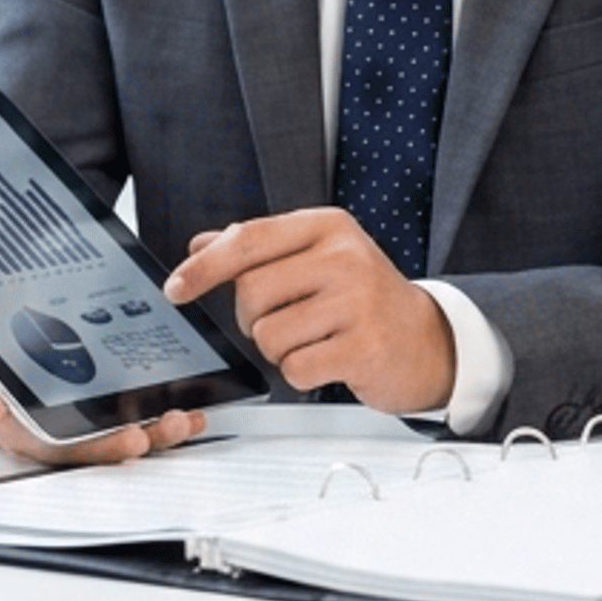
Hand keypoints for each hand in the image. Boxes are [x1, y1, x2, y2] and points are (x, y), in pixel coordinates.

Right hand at [0, 300, 207, 469]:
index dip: (3, 416)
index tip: (16, 412)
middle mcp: (31, 430)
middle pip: (66, 444)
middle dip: (103, 443)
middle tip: (135, 437)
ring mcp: (63, 432)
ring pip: (104, 444)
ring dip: (144, 437)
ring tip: (177, 425)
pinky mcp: (89, 426)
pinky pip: (124, 431)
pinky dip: (158, 428)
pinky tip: (189, 418)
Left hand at [164, 211, 455, 413]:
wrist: (425, 339)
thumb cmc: (363, 297)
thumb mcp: (317, 258)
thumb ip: (259, 250)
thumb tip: (200, 245)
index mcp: (327, 227)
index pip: (249, 239)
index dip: (205, 266)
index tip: (175, 289)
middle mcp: (343, 256)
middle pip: (251, 294)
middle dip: (254, 319)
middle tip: (287, 320)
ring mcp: (356, 301)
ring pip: (269, 336)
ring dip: (280, 350)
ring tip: (315, 339)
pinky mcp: (363, 347)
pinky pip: (295, 369)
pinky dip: (301, 373)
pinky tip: (329, 360)